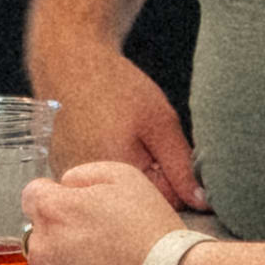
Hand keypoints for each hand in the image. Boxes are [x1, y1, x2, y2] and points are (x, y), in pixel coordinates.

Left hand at [20, 161, 184, 264]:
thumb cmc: (150, 229)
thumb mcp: (123, 176)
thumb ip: (81, 175)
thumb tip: (63, 185)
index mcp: (53, 211)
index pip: (32, 196)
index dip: (55, 198)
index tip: (75, 208)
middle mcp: (42, 249)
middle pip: (40, 235)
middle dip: (61, 234)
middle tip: (99, 240)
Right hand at [30, 42, 207, 211]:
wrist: (71, 62)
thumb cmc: (116, 87)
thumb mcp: (160, 122)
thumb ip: (181, 166)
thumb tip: (201, 202)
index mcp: (116, 180)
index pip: (164, 201)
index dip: (174, 176)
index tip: (164, 149)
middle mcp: (88, 190)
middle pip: (138, 200)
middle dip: (152, 176)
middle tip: (142, 139)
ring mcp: (72, 182)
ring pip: (117, 191)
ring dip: (128, 170)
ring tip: (120, 134)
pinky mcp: (63, 172)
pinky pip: (96, 180)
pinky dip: (107, 162)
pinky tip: (103, 135)